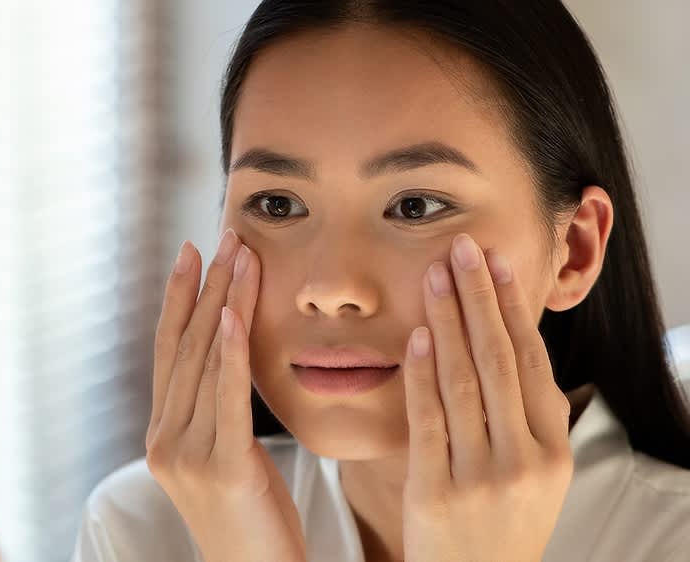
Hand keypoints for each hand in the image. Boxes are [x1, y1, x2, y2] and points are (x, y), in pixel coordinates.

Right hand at [145, 229, 305, 561]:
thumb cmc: (252, 517)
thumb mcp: (230, 456)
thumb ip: (221, 412)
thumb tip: (234, 360)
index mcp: (167, 432)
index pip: (172, 351)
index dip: (180, 298)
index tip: (192, 252)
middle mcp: (166, 438)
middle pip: (186, 345)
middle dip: (205, 286)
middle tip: (223, 235)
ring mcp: (186, 455)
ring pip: (204, 362)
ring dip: (222, 302)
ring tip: (237, 254)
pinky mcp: (220, 470)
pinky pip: (225, 398)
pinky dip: (227, 353)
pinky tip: (232, 314)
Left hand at [401, 233, 573, 561]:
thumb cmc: (502, 523)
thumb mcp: (535, 474)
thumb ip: (527, 416)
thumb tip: (515, 346)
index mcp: (553, 448)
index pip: (531, 361)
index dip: (514, 308)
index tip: (498, 263)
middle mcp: (525, 459)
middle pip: (499, 360)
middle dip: (480, 297)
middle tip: (463, 248)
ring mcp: (482, 477)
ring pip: (465, 382)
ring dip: (449, 320)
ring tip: (436, 275)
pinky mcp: (438, 493)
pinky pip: (430, 422)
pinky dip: (422, 375)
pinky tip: (418, 336)